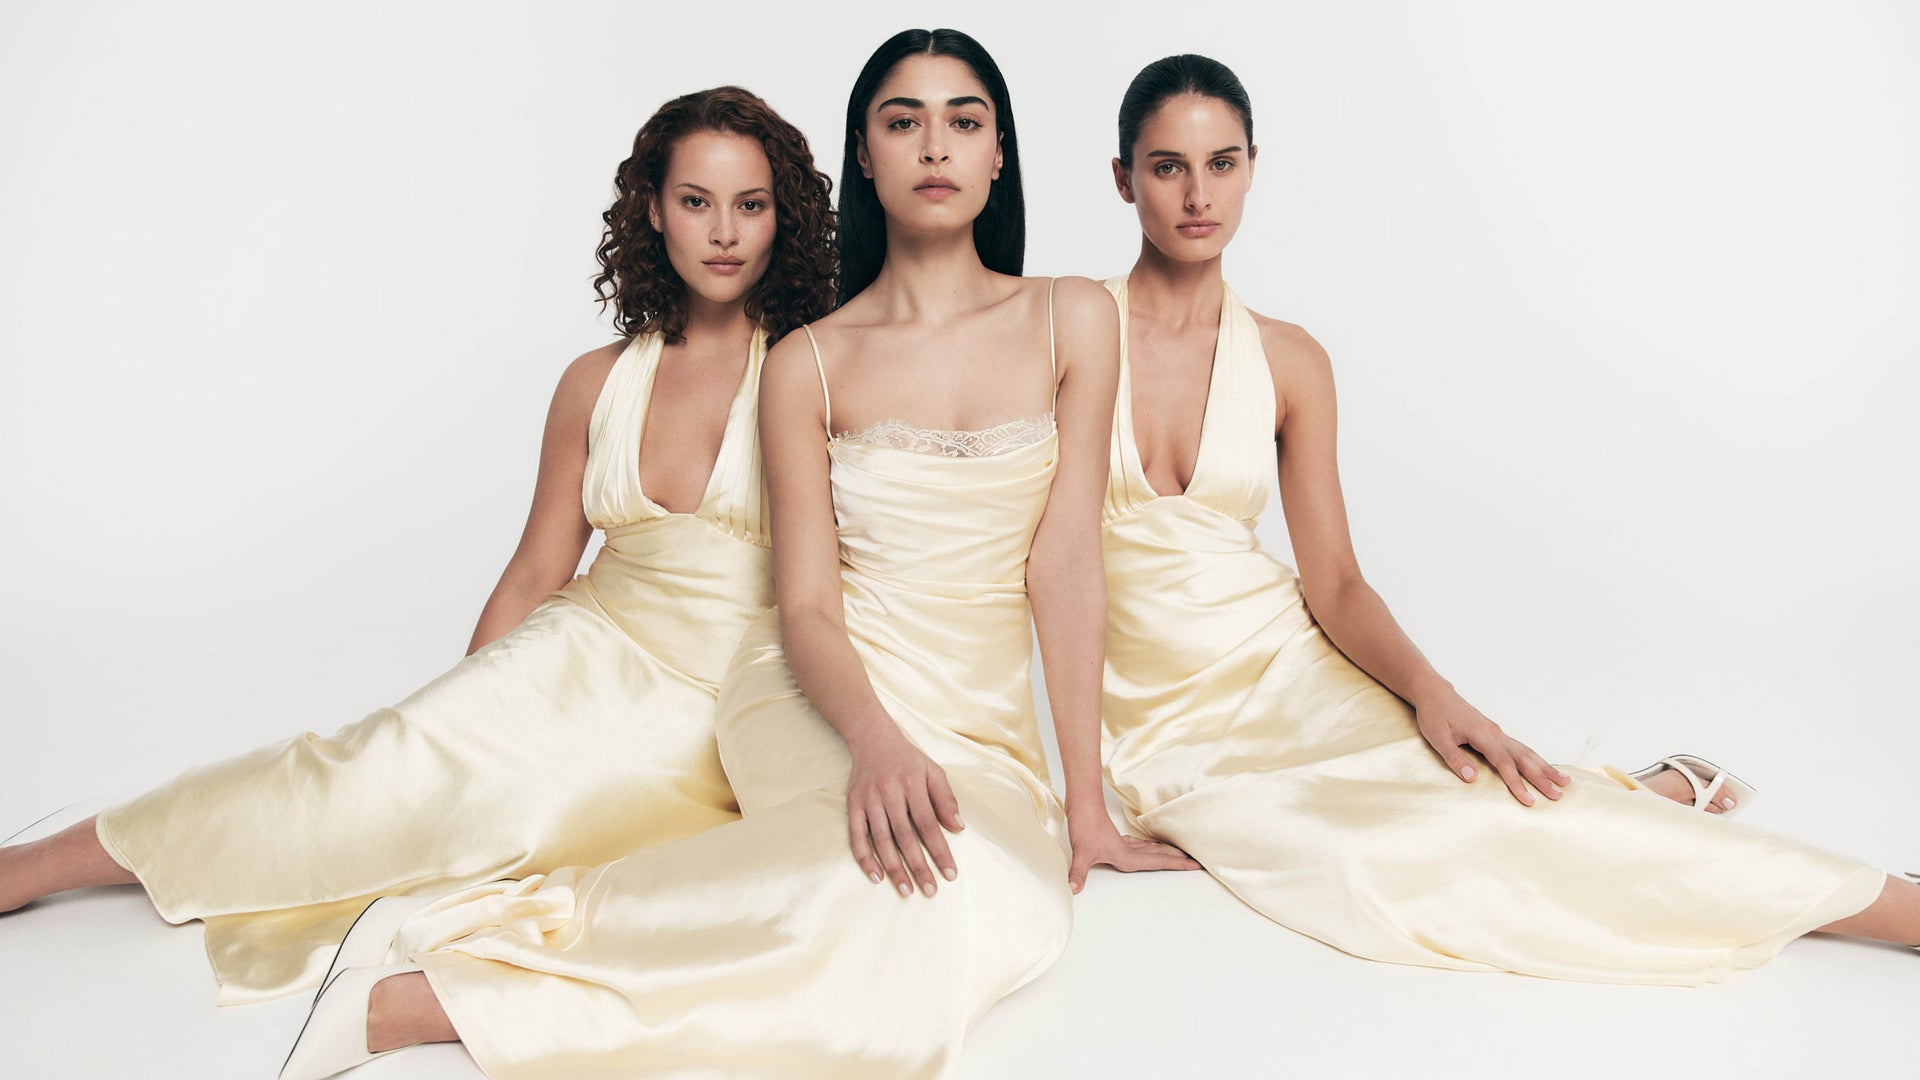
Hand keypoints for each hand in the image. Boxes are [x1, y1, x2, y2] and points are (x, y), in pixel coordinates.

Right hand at [846, 730, 964, 897]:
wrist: (872, 738)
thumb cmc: (908, 759)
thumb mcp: (933, 771)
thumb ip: (945, 799)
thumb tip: (958, 828)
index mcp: (912, 784)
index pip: (928, 824)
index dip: (940, 851)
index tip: (950, 874)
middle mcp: (889, 792)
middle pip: (905, 836)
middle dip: (918, 866)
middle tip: (930, 891)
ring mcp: (869, 799)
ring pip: (882, 840)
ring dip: (894, 868)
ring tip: (906, 890)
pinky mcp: (853, 804)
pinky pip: (857, 836)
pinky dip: (865, 857)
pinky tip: (876, 876)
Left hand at [1067, 815, 1200, 893]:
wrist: (1082, 804)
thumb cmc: (1083, 826)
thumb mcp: (1080, 853)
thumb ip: (1078, 873)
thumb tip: (1072, 890)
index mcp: (1126, 856)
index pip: (1158, 862)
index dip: (1177, 864)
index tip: (1195, 864)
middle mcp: (1128, 850)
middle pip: (1159, 855)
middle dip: (1178, 858)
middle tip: (1196, 861)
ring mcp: (1123, 843)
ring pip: (1150, 849)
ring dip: (1166, 852)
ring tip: (1180, 854)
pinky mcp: (1116, 839)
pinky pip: (1139, 845)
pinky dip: (1149, 847)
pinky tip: (1147, 848)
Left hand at [1415, 691, 1570, 806]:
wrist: (1435, 693)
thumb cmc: (1434, 714)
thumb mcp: (1438, 737)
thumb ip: (1455, 758)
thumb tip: (1472, 779)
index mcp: (1482, 734)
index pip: (1504, 763)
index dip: (1517, 783)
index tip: (1529, 801)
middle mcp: (1495, 733)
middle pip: (1523, 758)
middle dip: (1542, 778)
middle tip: (1558, 795)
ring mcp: (1497, 732)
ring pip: (1526, 752)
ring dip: (1545, 767)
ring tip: (1564, 781)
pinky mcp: (1495, 733)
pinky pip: (1520, 748)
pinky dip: (1535, 759)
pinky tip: (1543, 767)